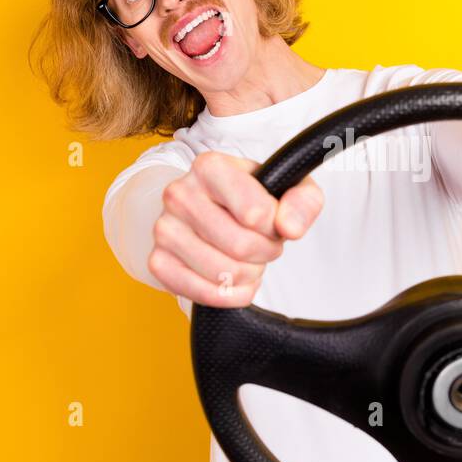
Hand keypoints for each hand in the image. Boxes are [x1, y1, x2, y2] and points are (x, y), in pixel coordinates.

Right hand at [148, 152, 324, 306]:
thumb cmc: (251, 198)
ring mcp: (164, 229)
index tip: (272, 222)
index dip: (275, 228)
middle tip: (263, 244)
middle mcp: (179, 194)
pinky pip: (201, 293)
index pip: (256, 214)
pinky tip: (233, 280)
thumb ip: (303, 202)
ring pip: (223, 273)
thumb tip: (289, 228)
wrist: (213, 209)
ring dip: (248, 274)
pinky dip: (227, 295)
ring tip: (247, 259)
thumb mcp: (287, 188)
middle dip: (265, 253)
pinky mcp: (158, 261)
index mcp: (210, 167)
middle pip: (241, 247)